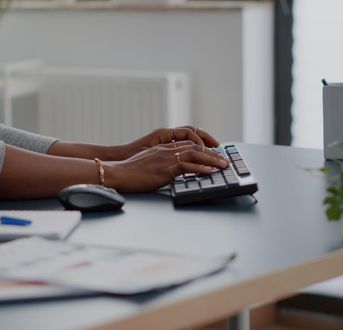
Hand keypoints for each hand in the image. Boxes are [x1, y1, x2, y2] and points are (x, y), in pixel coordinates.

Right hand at [104, 142, 228, 192]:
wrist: (118, 173)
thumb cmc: (129, 171)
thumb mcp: (147, 163)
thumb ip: (160, 163)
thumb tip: (170, 170)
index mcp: (162, 147)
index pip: (188, 143)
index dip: (203, 147)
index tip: (213, 153)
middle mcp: (166, 150)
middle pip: (195, 147)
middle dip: (212, 153)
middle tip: (224, 160)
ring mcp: (166, 158)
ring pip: (194, 154)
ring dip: (211, 159)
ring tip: (222, 165)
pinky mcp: (164, 169)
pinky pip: (186, 166)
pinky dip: (199, 168)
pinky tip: (208, 171)